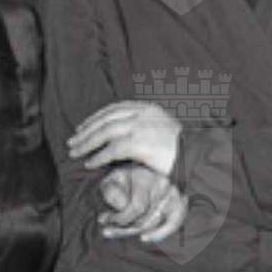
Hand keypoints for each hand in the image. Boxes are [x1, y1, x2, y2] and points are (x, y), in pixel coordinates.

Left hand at [67, 100, 181, 177]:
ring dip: (87, 143)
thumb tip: (125, 139)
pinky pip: (112, 149)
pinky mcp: (139, 143)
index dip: (96, 118)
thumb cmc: (183, 149)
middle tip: (72, 142)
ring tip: (75, 153)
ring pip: (104, 132)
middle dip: (86, 131)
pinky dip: (98, 156)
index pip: (115, 109)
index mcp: (149, 109)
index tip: (83, 127)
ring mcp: (141, 127)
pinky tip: (90, 163)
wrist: (198, 156)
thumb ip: (145, 129)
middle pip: (106, 119)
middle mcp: (143, 114)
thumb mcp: (163, 131)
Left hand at [99, 164, 188, 243]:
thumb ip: (111, 191)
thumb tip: (121, 206)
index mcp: (146, 176)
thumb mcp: (111, 180)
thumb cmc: (123, 180)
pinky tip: (144, 238)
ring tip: (122, 231)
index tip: (104, 220)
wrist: (137, 173)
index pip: (137, 207)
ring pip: (155, 223)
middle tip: (108, 230)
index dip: (119, 218)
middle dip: (125, 227)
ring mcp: (173, 194)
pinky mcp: (179, 203)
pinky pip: (174, 223)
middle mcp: (163, 184)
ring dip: (136, 232)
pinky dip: (160, 233)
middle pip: (146, 219)